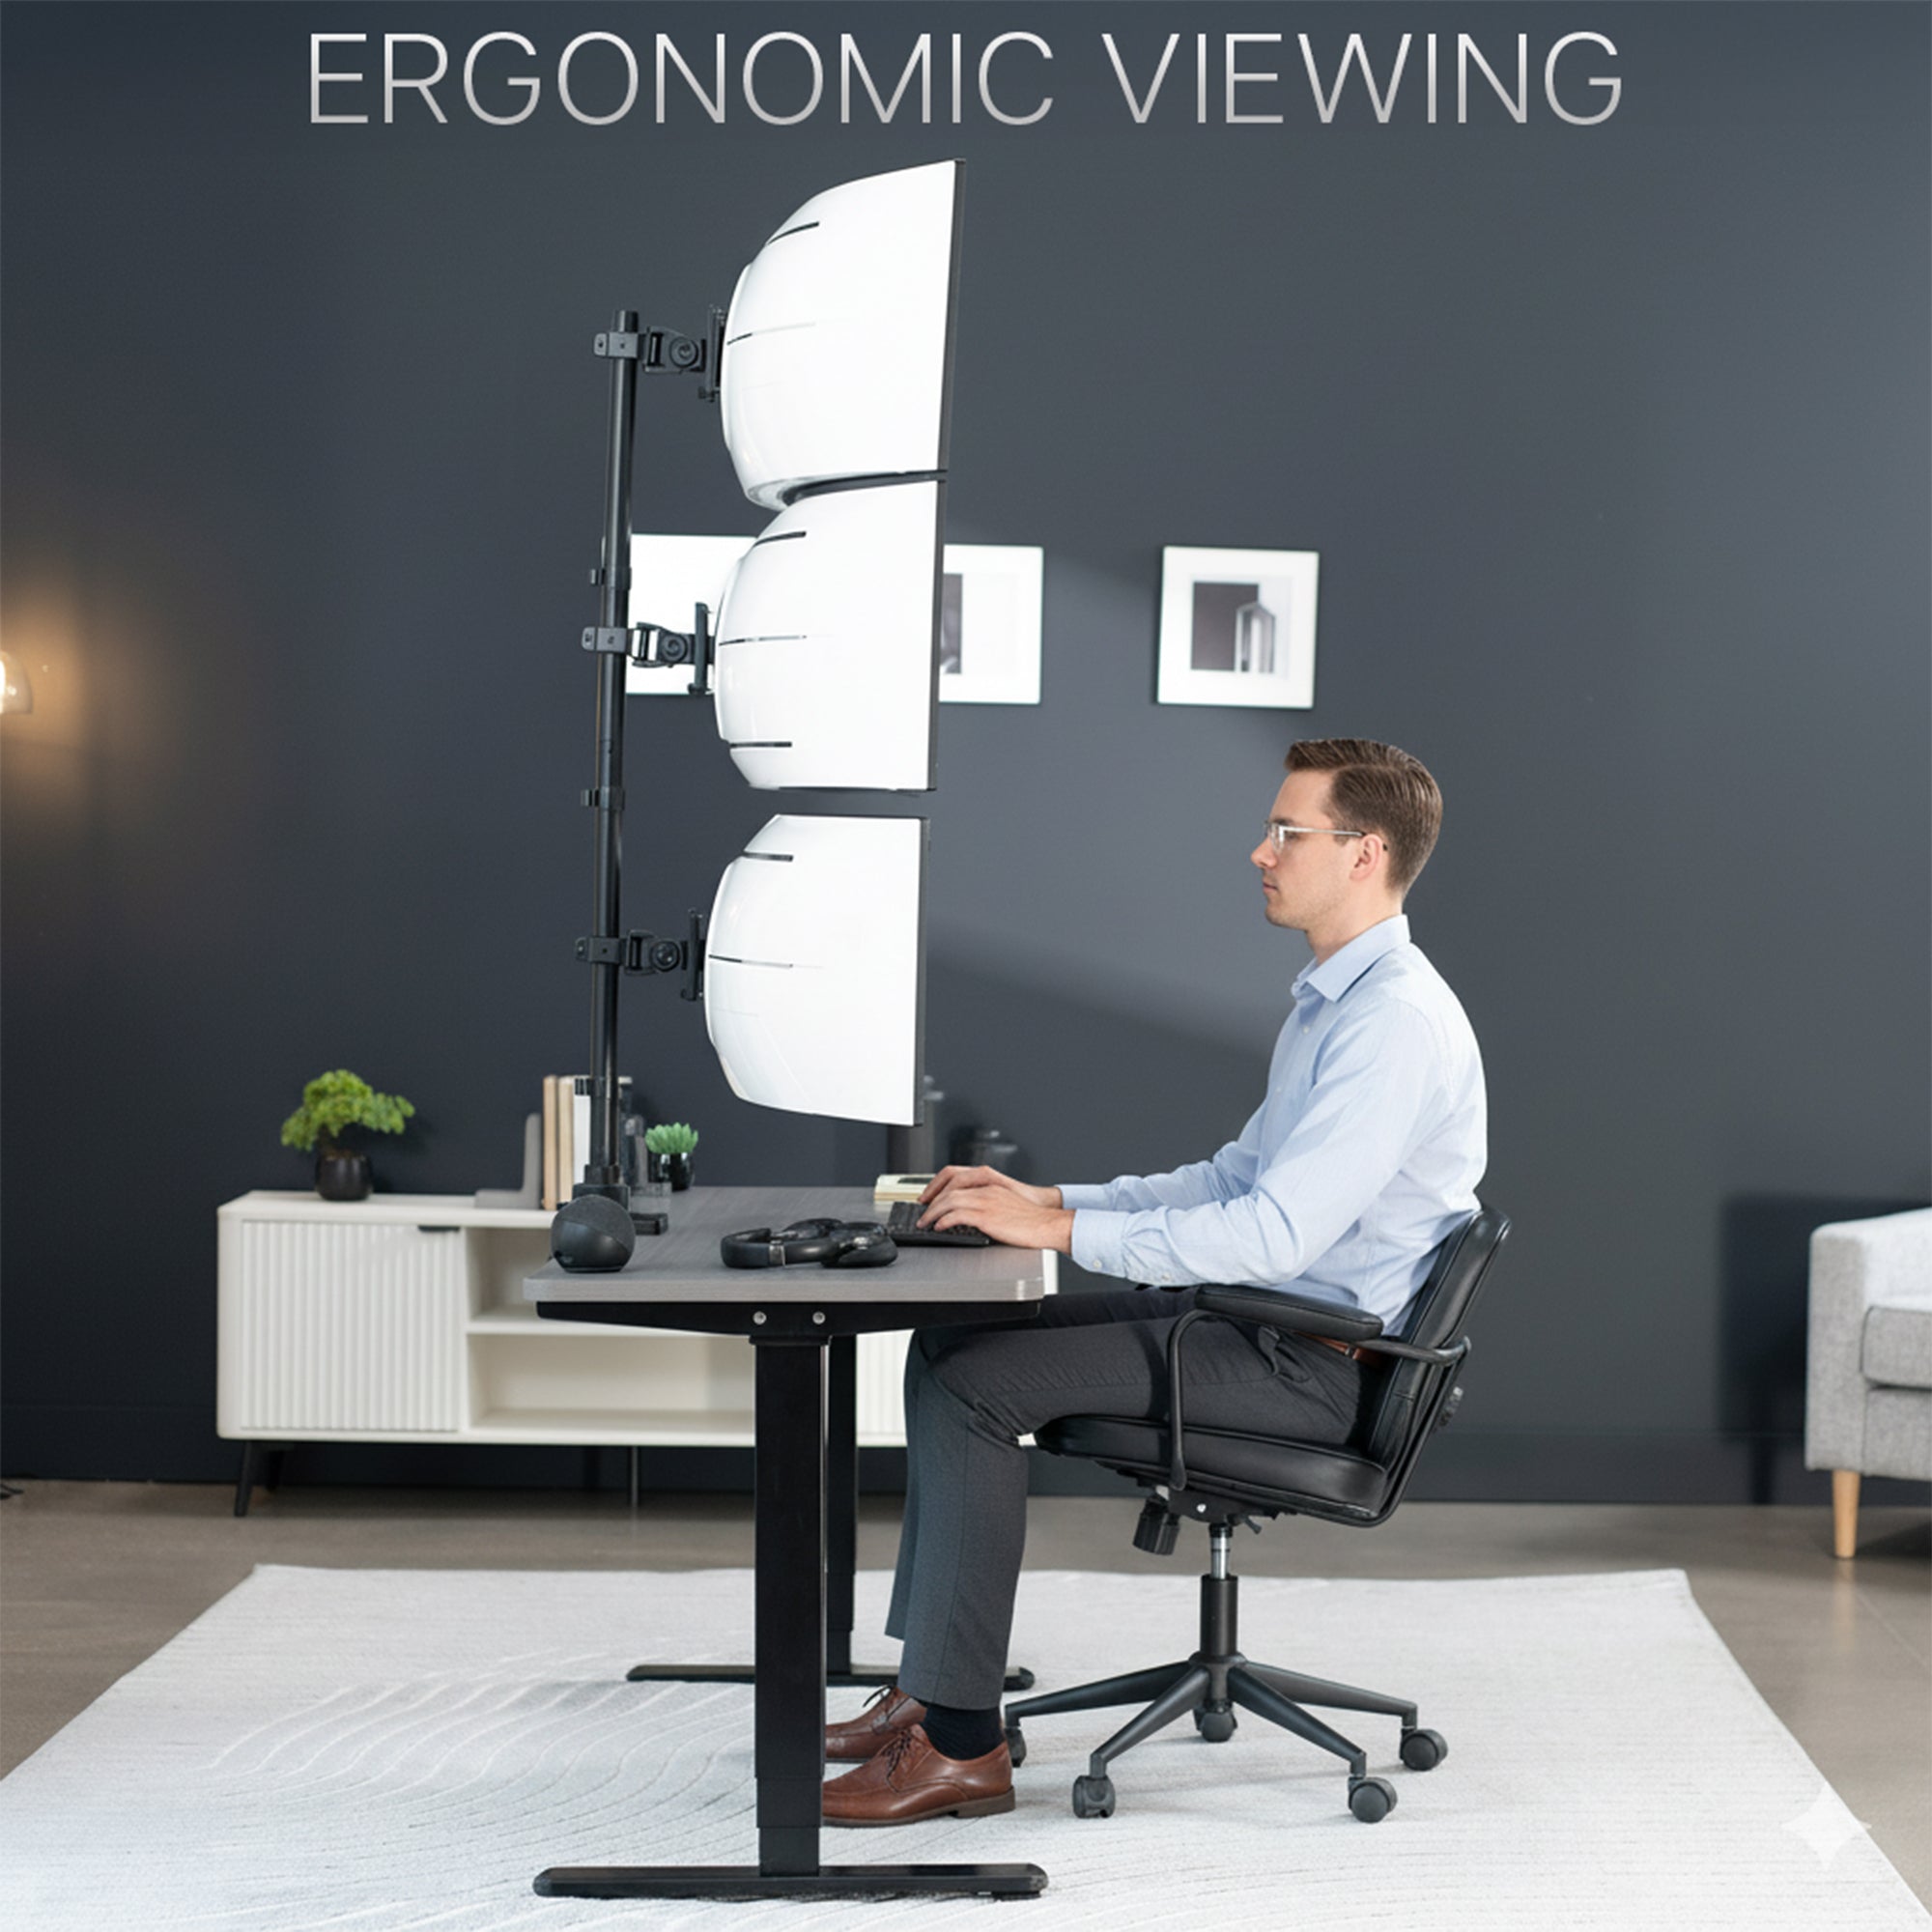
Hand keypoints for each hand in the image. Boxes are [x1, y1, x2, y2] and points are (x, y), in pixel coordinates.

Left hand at [920, 1167, 1072, 1254]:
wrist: (1046, 1223)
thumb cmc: (1030, 1217)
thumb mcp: (1006, 1201)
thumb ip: (987, 1201)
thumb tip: (969, 1213)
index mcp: (990, 1182)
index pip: (954, 1175)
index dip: (936, 1185)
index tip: (928, 1197)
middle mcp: (986, 1188)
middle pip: (948, 1188)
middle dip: (930, 1200)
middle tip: (922, 1212)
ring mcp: (986, 1201)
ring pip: (949, 1200)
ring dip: (933, 1212)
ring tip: (925, 1223)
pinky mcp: (987, 1216)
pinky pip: (958, 1215)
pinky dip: (944, 1221)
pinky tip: (940, 1227)